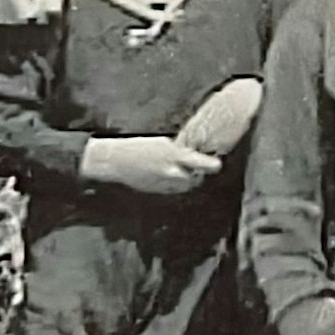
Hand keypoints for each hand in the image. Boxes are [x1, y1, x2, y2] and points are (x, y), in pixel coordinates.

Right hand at [0, 0, 79, 22]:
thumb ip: (51, 6)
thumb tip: (50, 30)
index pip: (22, 17)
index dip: (37, 21)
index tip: (48, 10)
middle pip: (11, 18)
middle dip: (28, 21)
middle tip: (43, 7)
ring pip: (5, 15)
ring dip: (21, 17)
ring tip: (38, 1)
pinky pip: (4, 8)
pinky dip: (16, 12)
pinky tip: (31, 0)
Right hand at [79, 137, 220, 195]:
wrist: (116, 161)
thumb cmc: (139, 147)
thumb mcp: (162, 142)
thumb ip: (179, 150)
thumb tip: (192, 152)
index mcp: (173, 156)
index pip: (200, 163)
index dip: (212, 165)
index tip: (218, 164)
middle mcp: (171, 172)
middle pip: (195, 179)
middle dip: (199, 173)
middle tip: (199, 166)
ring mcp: (164, 184)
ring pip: (185, 187)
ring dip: (189, 180)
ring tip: (184, 171)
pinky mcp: (157, 191)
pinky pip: (173, 191)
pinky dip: (177, 185)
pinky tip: (171, 177)